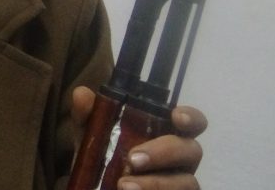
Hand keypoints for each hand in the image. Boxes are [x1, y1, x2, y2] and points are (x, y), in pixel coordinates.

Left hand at [72, 87, 206, 189]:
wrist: (96, 186)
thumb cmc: (105, 156)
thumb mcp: (92, 135)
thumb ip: (89, 115)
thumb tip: (81, 95)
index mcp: (168, 133)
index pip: (193, 122)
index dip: (191, 117)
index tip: (175, 116)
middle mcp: (181, 158)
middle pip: (191, 150)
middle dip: (163, 153)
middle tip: (132, 160)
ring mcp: (181, 183)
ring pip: (186, 182)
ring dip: (155, 183)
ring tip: (123, 185)